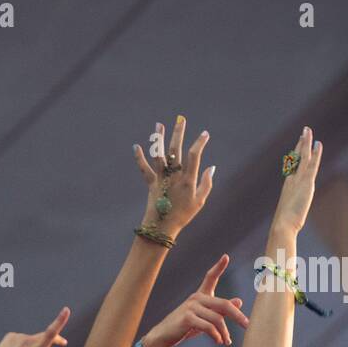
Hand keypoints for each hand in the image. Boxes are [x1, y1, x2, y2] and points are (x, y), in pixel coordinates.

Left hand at [0, 308, 72, 346]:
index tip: (66, 310)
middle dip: (54, 340)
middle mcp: (28, 340)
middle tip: (61, 344)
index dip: (60, 320)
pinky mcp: (10, 337)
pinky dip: (24, 346)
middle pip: (46, 336)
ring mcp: (18, 337)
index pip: (52, 333)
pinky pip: (22, 340)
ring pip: (33, 340)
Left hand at [134, 116, 214, 235]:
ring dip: (158, 138)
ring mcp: (161, 178)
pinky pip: (144, 168)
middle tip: (181, 119)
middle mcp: (174, 175)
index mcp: (188, 179)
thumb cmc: (184, 215)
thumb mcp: (200, 201)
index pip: (194, 155)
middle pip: (175, 149)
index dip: (200, 143)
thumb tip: (212, 167)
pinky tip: (136, 146)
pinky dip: (139, 158)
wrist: (163, 227)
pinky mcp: (151, 183)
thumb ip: (207, 183)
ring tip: (159, 124)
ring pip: (159, 154)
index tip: (205, 133)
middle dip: (179, 133)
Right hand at [144, 255, 249, 346]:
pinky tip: (218, 341)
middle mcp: (196, 298)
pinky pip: (208, 327)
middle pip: (224, 304)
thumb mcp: (206, 318)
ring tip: (227, 341)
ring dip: (224, 332)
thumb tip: (239, 301)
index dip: (218, 267)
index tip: (226, 256)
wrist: (164, 336)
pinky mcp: (187, 318)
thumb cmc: (186, 326)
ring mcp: (191, 307)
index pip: (210, 277)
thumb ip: (221, 310)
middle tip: (247, 325)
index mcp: (201, 295)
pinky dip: (216, 335)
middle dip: (238, 316)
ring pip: (217, 319)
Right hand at [272, 127, 322, 233]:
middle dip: (301, 143)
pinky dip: (315, 154)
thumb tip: (289, 219)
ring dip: (306, 142)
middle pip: (296, 157)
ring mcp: (298, 180)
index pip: (293, 166)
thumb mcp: (288, 216)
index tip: (299, 144)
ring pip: (303, 157)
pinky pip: (311, 165)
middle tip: (305, 131)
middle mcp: (292, 179)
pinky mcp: (306, 183)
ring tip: (308, 130)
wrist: (282, 224)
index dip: (296, 154)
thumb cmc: (284, 224)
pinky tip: (318, 144)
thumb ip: (290, 212)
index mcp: (288, 185)